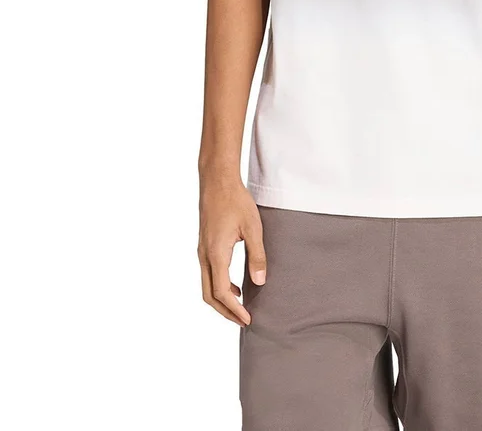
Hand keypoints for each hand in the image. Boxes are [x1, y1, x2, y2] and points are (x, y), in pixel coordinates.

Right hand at [198, 177, 266, 325]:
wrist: (217, 181)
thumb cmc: (236, 201)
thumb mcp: (253, 227)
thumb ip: (257, 255)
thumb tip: (260, 281)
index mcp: (216, 254)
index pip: (221, 292)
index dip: (234, 310)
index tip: (248, 319)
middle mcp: (204, 255)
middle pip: (209, 295)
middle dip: (225, 312)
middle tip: (244, 321)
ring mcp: (202, 251)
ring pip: (206, 285)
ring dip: (221, 300)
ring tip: (241, 307)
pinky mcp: (204, 245)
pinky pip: (207, 274)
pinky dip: (219, 286)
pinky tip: (235, 286)